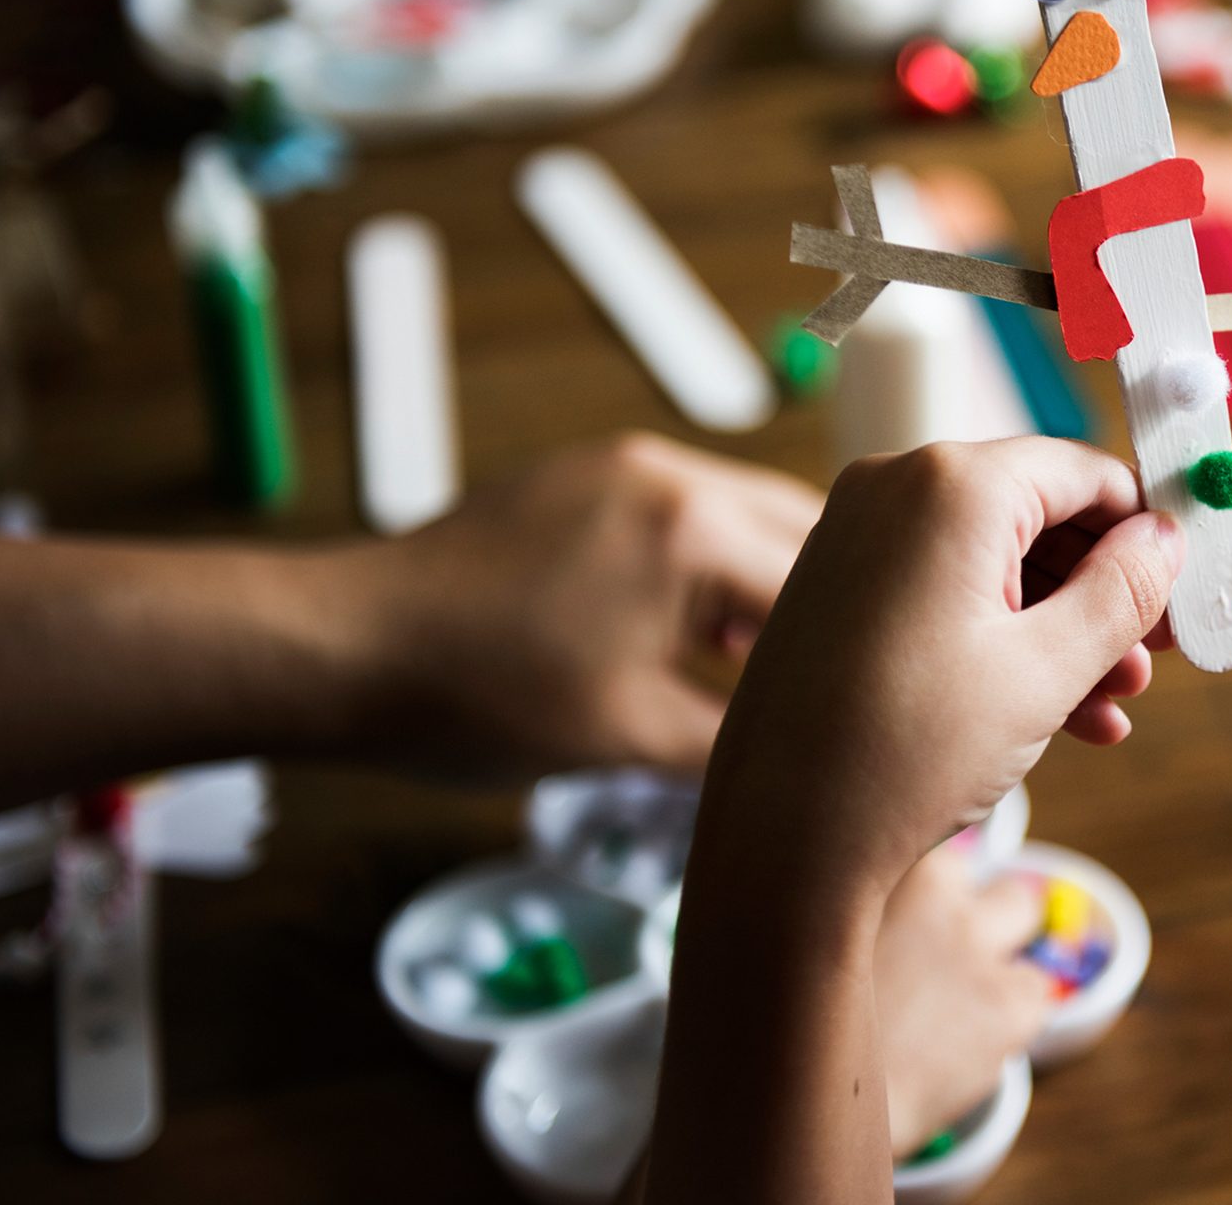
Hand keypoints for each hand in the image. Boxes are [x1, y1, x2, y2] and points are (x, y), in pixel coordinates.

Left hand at [349, 434, 822, 776]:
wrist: (341, 647)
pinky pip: (690, 509)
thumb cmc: (477, 700)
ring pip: (749, 515)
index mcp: (695, 531)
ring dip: (776, 581)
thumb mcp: (629, 739)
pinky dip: (717, 561)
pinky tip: (702, 629)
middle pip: (807, 533)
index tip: (889, 703)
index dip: (863, 654)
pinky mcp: (587, 474)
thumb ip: (738, 741)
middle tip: (857, 682)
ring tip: (780, 664)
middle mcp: (674, 474)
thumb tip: (817, 767)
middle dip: (839, 606)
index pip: (826, 589)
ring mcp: (627, 464)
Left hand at [644, 440, 1174, 1204]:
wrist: (778, 843)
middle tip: (1152, 662)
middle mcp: (894, 488)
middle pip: (1037, 514)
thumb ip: (1122, 592)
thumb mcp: (1048, 670)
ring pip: (992, 563)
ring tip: (1111, 707)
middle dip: (1102, 591)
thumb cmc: (910, 751)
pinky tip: (1055, 717)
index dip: (1145, 532)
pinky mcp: (833, 590)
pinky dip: (999, 642)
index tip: (1184, 593)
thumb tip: (1164, 539)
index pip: (1084, 472)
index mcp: (952, 484)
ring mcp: (855, 538)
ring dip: (1060, 629)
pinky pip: (941, 593)